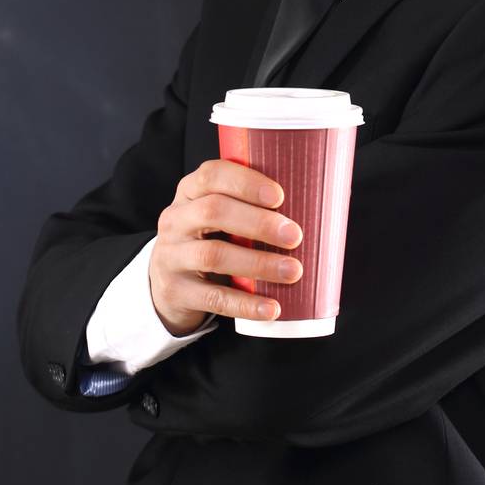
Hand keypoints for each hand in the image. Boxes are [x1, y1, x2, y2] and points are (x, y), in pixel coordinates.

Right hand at [149, 159, 303, 334]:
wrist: (167, 282)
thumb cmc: (209, 239)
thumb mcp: (218, 216)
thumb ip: (250, 206)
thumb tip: (317, 205)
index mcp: (190, 192)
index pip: (211, 175)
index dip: (245, 183)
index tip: (279, 196)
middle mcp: (175, 219)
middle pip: (213, 212)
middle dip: (258, 223)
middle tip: (295, 236)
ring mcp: (171, 255)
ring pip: (213, 255)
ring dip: (257, 263)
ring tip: (293, 271)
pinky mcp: (174, 290)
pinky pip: (212, 298)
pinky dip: (245, 304)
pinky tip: (272, 308)